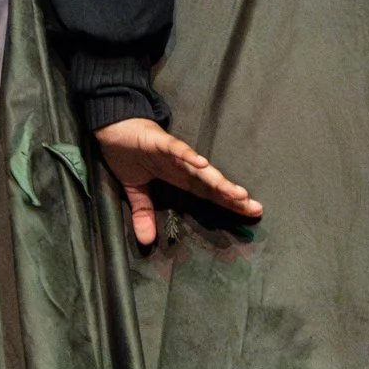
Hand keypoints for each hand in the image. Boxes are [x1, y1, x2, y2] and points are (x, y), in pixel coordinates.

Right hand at [95, 118, 263, 247]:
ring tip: (236, 193)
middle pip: (212, 185)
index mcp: (180, 177)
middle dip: (232, 196)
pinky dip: (189, 156)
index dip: (229, 203)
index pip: (209, 194)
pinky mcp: (161, 142)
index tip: (251, 213)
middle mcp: (183, 167)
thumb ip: (143, 213)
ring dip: (218, 180)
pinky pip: (177, 149)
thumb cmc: (130, 153)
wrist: (114, 127)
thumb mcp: (135, 190)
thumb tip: (146, 242)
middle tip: (254, 208)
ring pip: (200, 170)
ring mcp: (174, 154)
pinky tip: (202, 164)